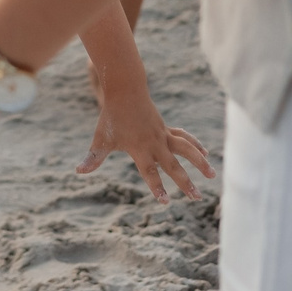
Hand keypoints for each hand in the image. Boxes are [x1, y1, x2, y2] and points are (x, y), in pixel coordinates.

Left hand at [80, 76, 212, 199]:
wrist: (125, 89)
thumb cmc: (112, 116)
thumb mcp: (101, 138)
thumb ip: (93, 158)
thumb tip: (79, 172)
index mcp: (140, 149)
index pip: (150, 173)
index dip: (157, 188)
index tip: (166, 202)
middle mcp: (155, 143)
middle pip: (173, 166)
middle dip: (185, 183)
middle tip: (197, 198)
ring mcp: (163, 135)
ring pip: (186, 150)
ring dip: (200, 162)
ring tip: (213, 175)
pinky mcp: (166, 128)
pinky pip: (184, 138)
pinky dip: (195, 145)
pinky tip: (205, 153)